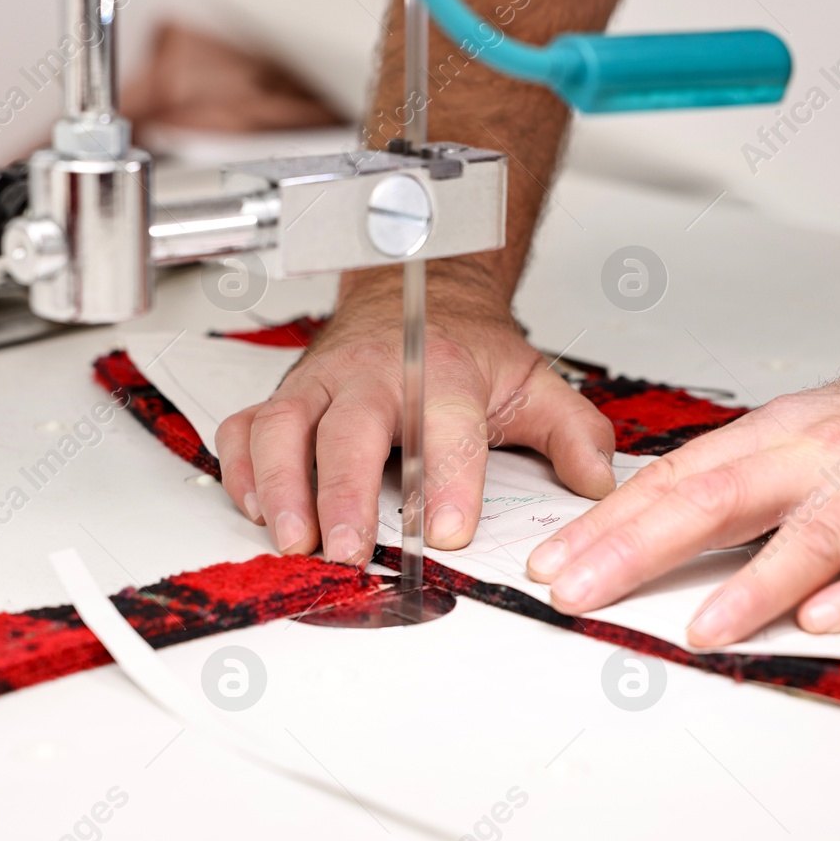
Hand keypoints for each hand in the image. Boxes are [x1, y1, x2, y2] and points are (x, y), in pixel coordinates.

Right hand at [216, 299, 616, 564]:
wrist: (414, 291)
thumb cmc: (464, 348)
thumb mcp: (532, 382)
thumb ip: (572, 434)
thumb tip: (598, 481)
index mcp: (440, 370)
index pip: (446, 425)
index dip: (446, 480)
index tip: (446, 531)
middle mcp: (373, 374)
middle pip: (349, 429)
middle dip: (344, 492)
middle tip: (349, 549)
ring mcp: (322, 384)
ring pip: (283, 427)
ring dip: (282, 487)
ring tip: (294, 540)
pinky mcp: (287, 397)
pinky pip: (247, 429)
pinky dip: (242, 469)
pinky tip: (255, 509)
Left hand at [525, 356, 839, 645]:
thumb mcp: (820, 429)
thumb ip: (748, 476)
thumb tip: (659, 520)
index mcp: (784, 432)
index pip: (677, 478)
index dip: (607, 522)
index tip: (555, 561)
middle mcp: (827, 455)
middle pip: (717, 501)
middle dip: (635, 550)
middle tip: (577, 591)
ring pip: (809, 538)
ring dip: (749, 588)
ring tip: (697, 628)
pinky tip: (824, 621)